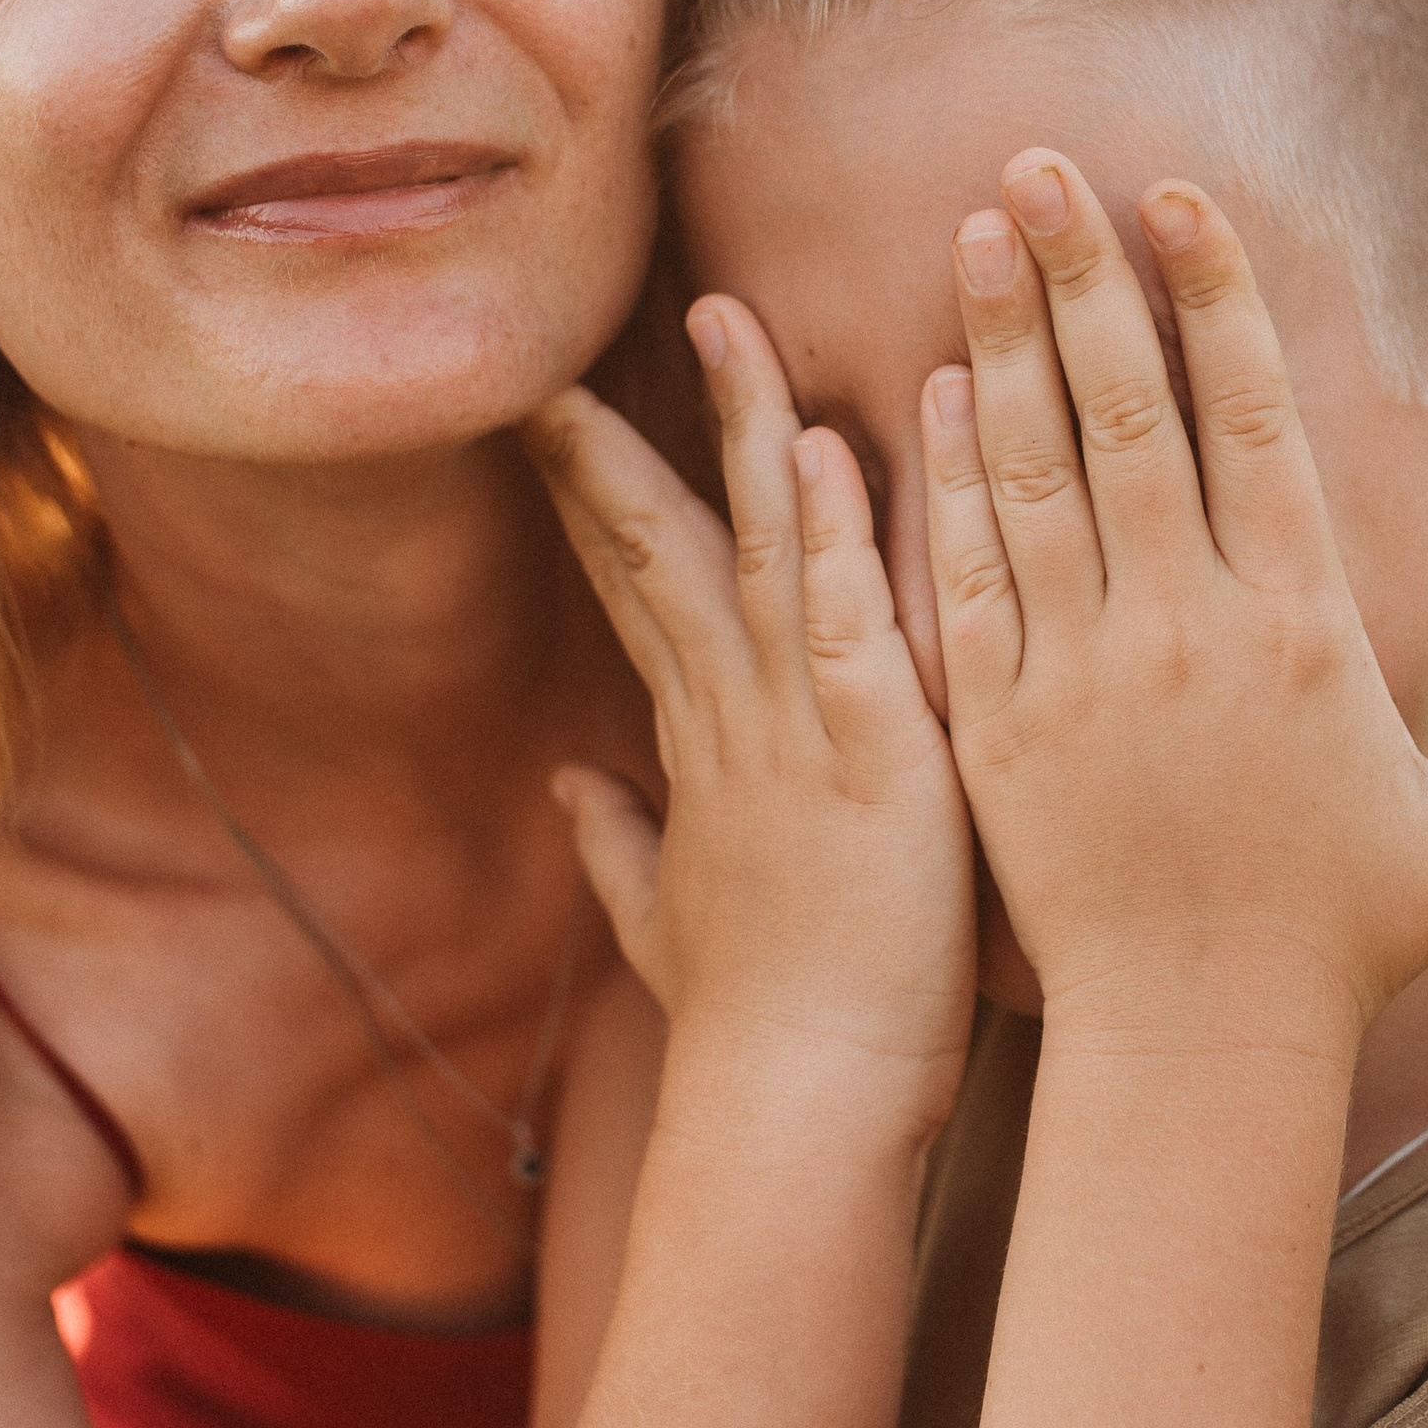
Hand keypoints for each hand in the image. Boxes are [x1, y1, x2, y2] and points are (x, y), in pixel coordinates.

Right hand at [526, 301, 976, 1125]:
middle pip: (661, 547)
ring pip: (758, 549)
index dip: (601, 498)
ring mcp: (793, 731)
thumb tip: (564, 787)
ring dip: (743, 430)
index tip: (560, 411)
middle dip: (619, 438)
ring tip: (727, 318)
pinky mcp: (868, 755)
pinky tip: (823, 444)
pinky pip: (841, 617)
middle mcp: (731, 721)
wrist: (801, 1110)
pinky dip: (831, 531)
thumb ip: (615, 843)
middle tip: (576, 337)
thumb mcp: (670, 921)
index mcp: (699, 748)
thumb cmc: (758, 1029)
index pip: (640, 590)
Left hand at [919, 153, 1427, 1041]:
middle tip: (1037, 163)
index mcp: (1302, 624)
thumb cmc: (1346, 940)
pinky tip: (933, 394)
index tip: (1174, 196)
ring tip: (977, 231)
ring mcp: (1082, 669)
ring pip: (1033, 469)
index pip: (1250, 416)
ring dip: (1001, 342)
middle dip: (1081, 274)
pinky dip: (948, 478)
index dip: (1212, 293)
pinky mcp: (1000, 724)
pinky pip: (965, 573)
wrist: (1198, 1044)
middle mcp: (1187, 623)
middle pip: (1126, 407)